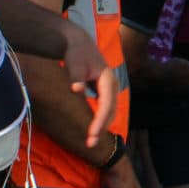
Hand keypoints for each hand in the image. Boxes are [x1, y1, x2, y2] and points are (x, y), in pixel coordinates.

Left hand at [59, 24, 115, 146]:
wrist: (79, 44)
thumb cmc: (76, 53)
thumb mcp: (75, 63)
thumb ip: (76, 76)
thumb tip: (76, 89)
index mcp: (108, 79)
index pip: (106, 105)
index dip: (100, 121)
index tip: (92, 134)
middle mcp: (113, 86)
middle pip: (111, 111)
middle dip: (102, 128)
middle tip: (90, 144)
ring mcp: (111, 89)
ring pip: (110, 112)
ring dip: (102, 126)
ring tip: (91, 141)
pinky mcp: (105, 91)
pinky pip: (107, 109)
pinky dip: (102, 120)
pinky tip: (93, 129)